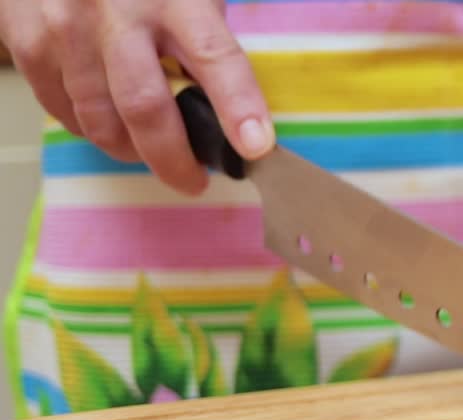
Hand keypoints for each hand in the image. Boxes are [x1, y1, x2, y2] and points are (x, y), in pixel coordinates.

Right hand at [0, 0, 274, 194]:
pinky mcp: (27, 36)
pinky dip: (88, 128)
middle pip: (146, 108)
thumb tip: (241, 111)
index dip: (239, 107)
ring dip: (131, 151)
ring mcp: (66, 25)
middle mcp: (116, 11)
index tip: (256, 146)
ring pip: (100, 120)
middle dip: (175, 160)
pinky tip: (107, 123)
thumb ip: (208, 35)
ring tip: (150, 152)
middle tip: (194, 181)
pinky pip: (61, 108)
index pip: (216, 57)